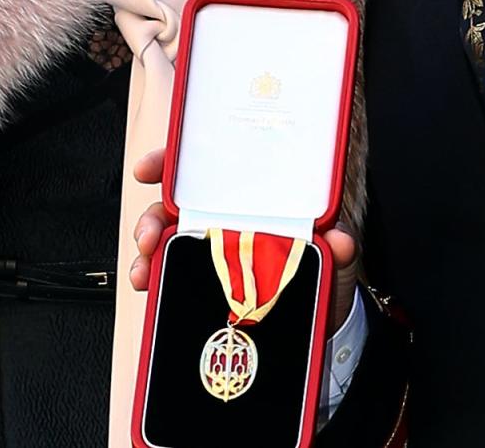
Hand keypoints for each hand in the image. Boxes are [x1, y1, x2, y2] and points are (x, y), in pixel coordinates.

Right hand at [128, 150, 359, 333]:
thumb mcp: (334, 253)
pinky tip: (147, 286)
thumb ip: (339, 245)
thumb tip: (340, 241)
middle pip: (173, 207)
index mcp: (250, 202)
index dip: (174, 161)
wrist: (321, 323)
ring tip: (144, 269)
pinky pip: (168, 278)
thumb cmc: (323, 272)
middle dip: (150, 216)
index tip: (151, 168)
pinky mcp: (203, 286)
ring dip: (145, 252)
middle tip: (149, 234)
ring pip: (163, 242)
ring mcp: (210, 254)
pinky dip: (150, 280)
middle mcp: (223, 222)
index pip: (207, 169)